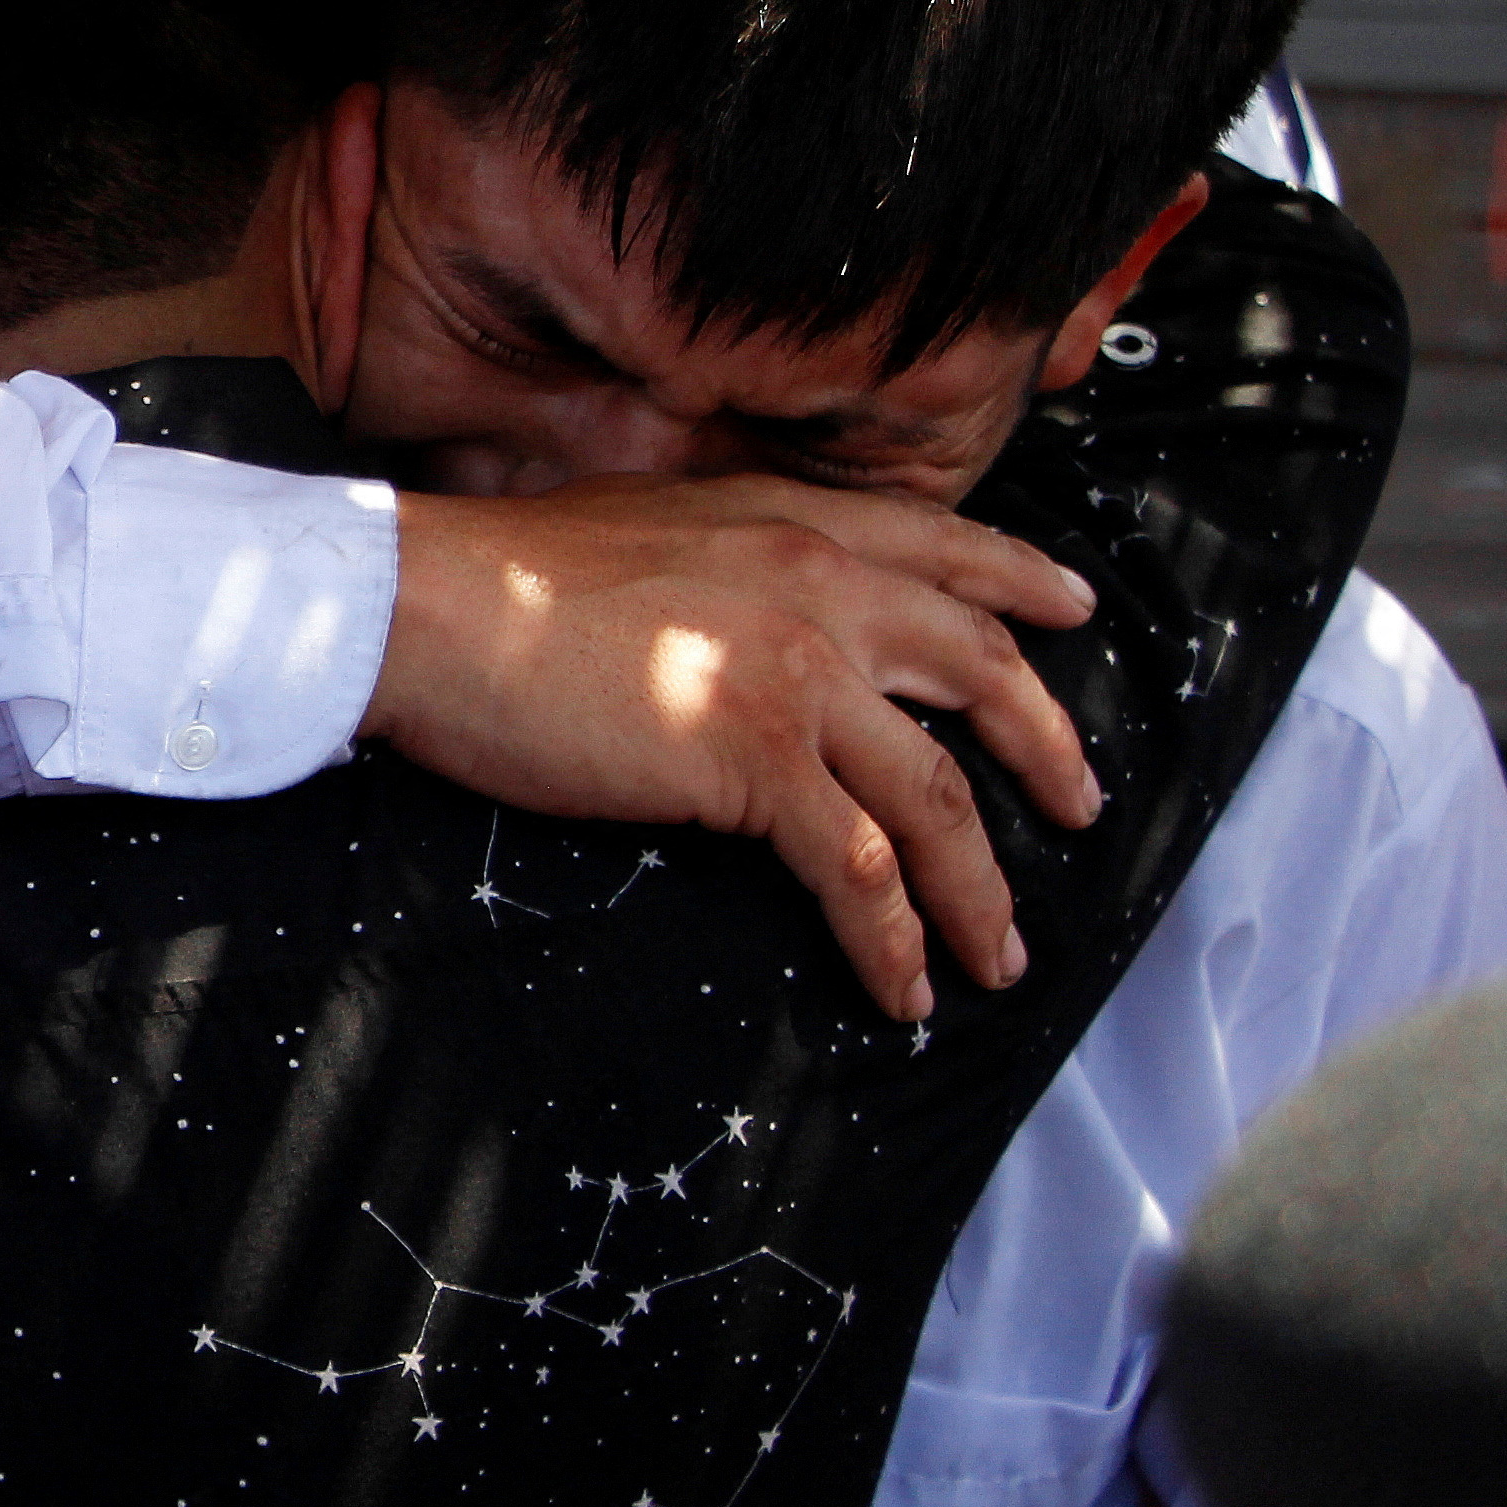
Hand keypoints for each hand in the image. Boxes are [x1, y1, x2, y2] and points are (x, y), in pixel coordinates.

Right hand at [370, 477, 1103, 1021]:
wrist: (426, 606)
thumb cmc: (493, 577)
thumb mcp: (638, 526)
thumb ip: (715, 555)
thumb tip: (728, 605)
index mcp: (782, 522)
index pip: (939, 542)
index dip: (1020, 580)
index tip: (1074, 611)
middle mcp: (815, 585)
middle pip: (979, 670)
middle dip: (1046, 747)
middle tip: (1080, 806)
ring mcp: (795, 673)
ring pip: (937, 795)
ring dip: (981, 889)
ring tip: (997, 953)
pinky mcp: (753, 759)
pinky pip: (860, 867)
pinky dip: (894, 936)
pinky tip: (901, 984)